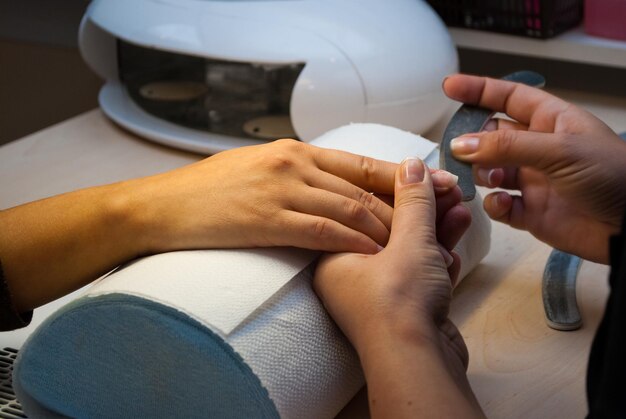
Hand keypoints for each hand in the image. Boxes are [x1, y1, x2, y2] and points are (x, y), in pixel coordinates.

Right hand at [127, 139, 415, 254]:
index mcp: (295, 151)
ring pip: (349, 208)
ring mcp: (281, 190)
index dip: (401, 176)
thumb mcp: (258, 167)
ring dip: (384, 228)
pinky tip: (372, 254)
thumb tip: (328, 184)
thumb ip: (296, 172)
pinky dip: (351, 242)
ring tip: (411, 245)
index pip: (360, 163)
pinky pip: (321, 230)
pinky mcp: (267, 219)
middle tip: (438, 217)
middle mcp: (294, 165)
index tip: (431, 185)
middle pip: (363, 186)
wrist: (164, 206)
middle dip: (405, 205)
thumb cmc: (209, 189)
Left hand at [314, 158, 479, 416]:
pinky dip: (440, 256)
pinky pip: (423, 273)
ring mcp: (381, 295)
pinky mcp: (406, 309)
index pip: (364, 208)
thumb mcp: (408, 242)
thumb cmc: (398, 307)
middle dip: (425, 209)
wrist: (417, 364)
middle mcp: (353, 275)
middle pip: (391, 228)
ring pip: (411, 250)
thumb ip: (412, 201)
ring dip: (437, 230)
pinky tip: (457, 242)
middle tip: (450, 190)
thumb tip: (411, 166)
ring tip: (461, 209)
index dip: (399, 188)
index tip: (427, 175)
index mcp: (336, 256)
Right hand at [444, 74, 625, 262]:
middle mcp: (538, 149)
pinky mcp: (531, 211)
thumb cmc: (612, 176)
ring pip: (490, 172)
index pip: (508, 98)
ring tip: (493, 180)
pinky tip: (504, 204)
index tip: (450, 87)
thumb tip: (461, 145)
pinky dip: (495, 205)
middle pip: (491, 137)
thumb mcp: (560, 150)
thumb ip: (507, 147)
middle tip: (460, 150)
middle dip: (474, 142)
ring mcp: (533, 180)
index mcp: (551, 122)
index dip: (479, 90)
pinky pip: (500, 205)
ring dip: (483, 174)